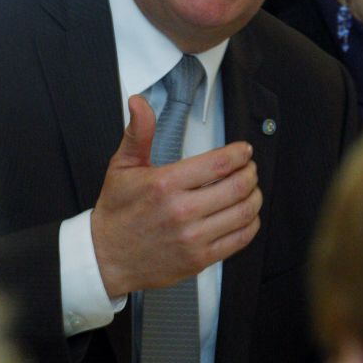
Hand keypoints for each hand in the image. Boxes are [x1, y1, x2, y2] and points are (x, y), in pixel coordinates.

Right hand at [91, 94, 261, 297]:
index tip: (244, 151)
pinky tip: (247, 215)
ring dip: (255, 196)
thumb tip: (139, 103)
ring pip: (242, 212)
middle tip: (249, 168)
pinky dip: (250, 224)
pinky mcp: (199, 258)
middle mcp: (181, 211)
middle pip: (236, 187)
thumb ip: (137, 133)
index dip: (239, 154)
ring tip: (251, 189)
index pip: (218, 164)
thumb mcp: (122, 166)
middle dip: (250, 173)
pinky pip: (239, 239)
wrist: (107, 257)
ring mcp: (192, 237)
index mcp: (164, 185)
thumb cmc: (117, 212)